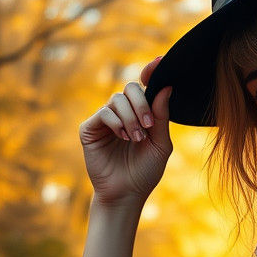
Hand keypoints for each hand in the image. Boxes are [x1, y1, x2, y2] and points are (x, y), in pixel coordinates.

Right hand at [78, 56, 173, 206]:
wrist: (127, 194)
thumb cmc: (145, 171)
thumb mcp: (160, 143)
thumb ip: (162, 116)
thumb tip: (166, 87)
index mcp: (141, 114)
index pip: (145, 87)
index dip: (151, 72)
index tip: (160, 62)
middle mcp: (122, 113)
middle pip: (130, 88)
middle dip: (142, 103)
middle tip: (148, 126)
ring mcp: (105, 120)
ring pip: (117, 99)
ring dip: (131, 118)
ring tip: (137, 139)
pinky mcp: (90, 128)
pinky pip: (104, 113)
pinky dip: (117, 122)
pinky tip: (124, 137)